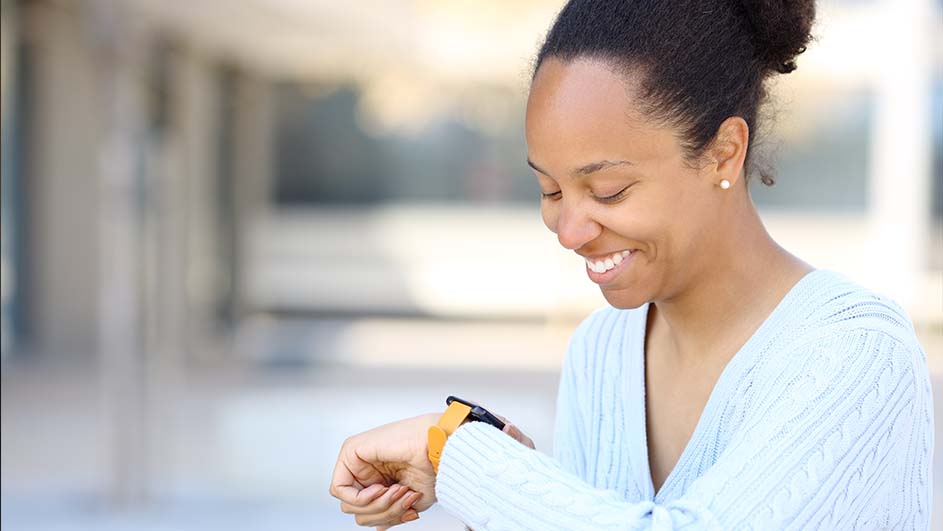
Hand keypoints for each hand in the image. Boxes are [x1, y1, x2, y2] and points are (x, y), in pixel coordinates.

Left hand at [329, 410, 535, 528]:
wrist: (439, 445)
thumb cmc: (432, 464)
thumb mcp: (409, 501)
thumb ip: (389, 513)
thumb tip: (377, 528)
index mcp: (382, 479)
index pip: (369, 513)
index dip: (388, 519)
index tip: (410, 512)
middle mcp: (368, 471)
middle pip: (358, 513)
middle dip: (384, 513)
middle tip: (404, 498)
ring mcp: (358, 462)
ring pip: (349, 505)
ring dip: (377, 506)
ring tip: (398, 490)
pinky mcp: (350, 452)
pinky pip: (340, 489)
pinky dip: (362, 498)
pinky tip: (382, 488)